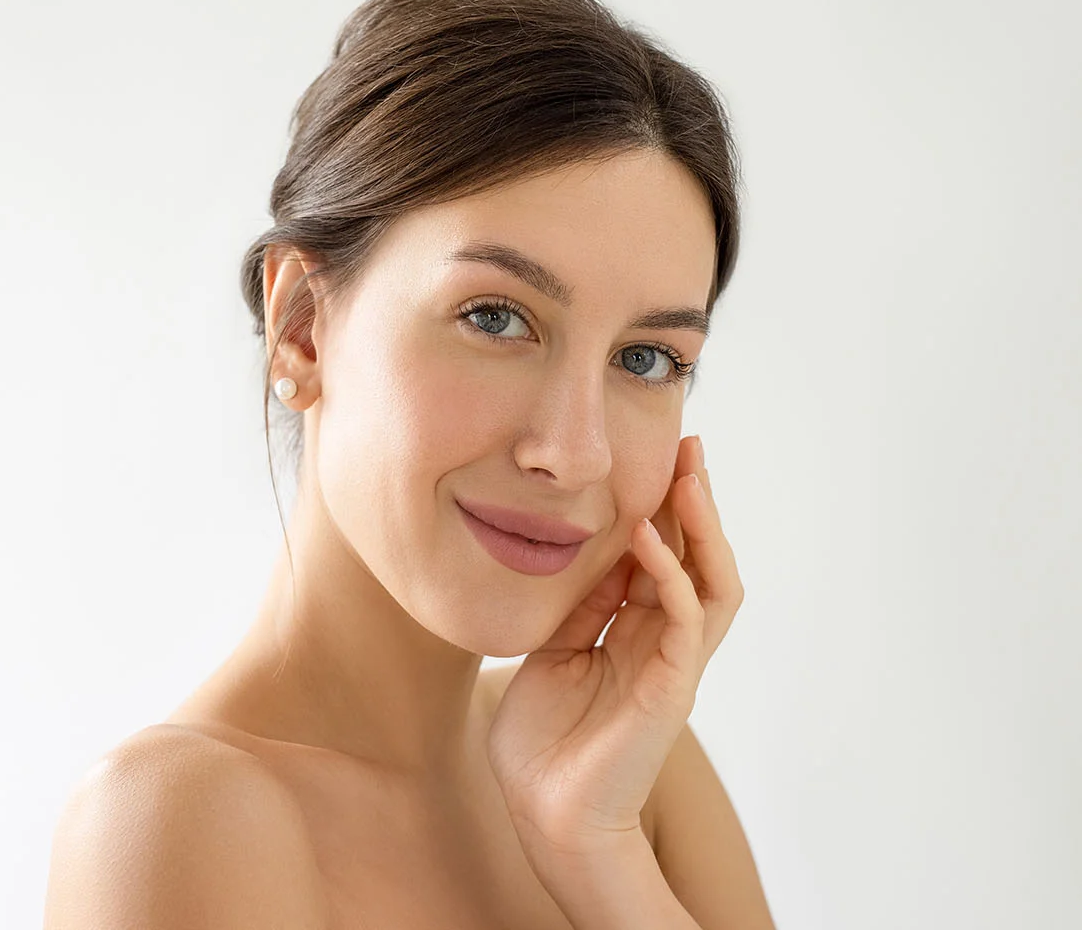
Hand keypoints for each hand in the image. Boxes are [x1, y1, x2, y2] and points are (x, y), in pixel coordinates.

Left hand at [485, 434, 744, 864]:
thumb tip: (587, 550)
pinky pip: (685, 619)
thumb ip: (578, 606)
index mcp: (634, 633)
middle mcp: (663, 642)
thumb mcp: (551, 651)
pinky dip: (671, 574)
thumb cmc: (544, 743)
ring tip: (687, 475)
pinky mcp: (671, 687)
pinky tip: (647, 537)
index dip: (661, 508)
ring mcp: (673, 663)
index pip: (662, 556)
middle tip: (688, 442)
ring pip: (712, 580)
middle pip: (698, 558)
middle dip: (694, 500)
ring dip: (703, 526)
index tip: (654, 455)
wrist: (546, 812)